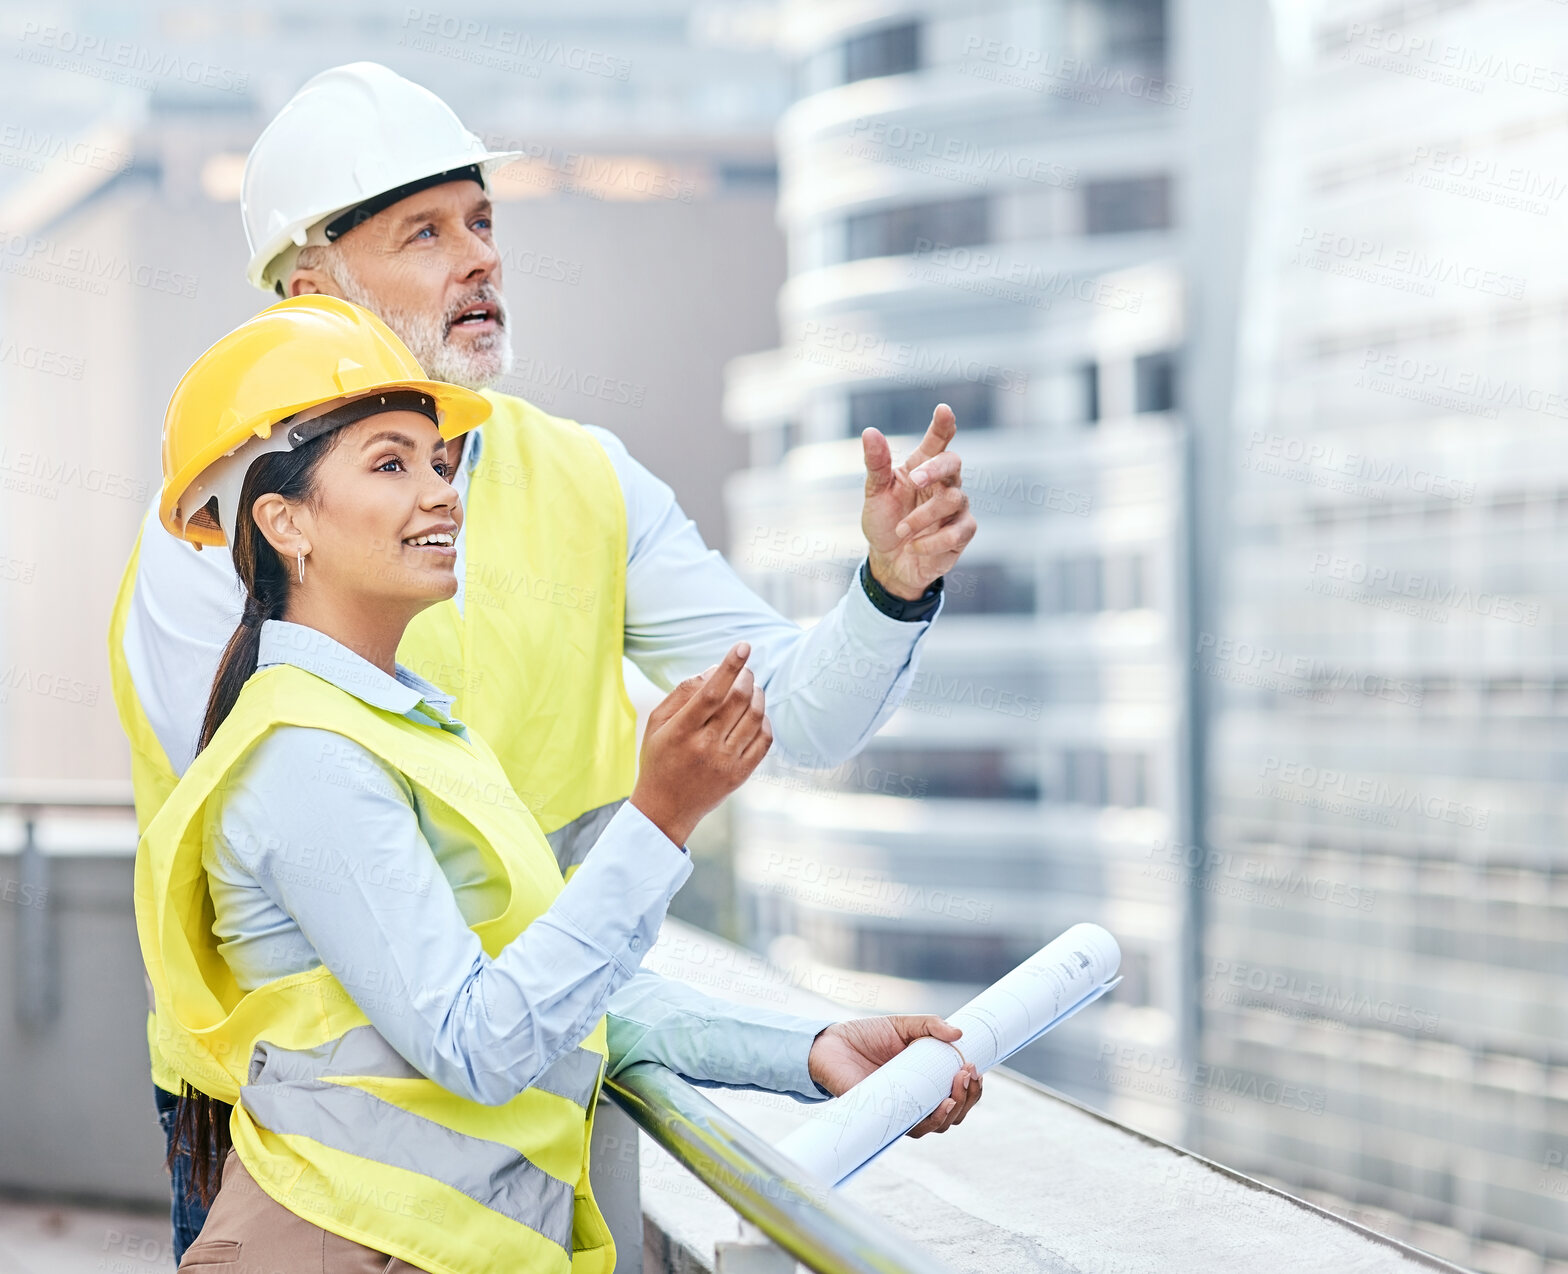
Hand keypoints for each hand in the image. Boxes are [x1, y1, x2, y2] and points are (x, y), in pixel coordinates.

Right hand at [630, 643, 771, 846]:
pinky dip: (764, 719)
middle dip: (746, 677)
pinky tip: (755, 713)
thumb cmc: (659, 758)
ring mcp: (726, 762)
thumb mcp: (656, 723)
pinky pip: (764, 739)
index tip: (743, 646)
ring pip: (754, 716)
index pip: (711, 692)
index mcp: (681, 731)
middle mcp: (705, 746)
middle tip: (745, 670)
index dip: (729, 666)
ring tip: (751, 688)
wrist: (666, 808)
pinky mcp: (741, 774)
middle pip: (738, 700)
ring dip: (757, 695)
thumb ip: (682, 693)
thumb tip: (714, 671)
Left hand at [807, 1015, 981, 1137]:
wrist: (831, 1042)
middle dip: (968, 1098)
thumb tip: (959, 1034)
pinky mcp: (883, 1118)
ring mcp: (900, 1113)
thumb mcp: (902, 1025)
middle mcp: (915, 1103)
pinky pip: (909, 1128)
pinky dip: (929, 1120)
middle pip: (953, 1115)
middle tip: (968, 1073)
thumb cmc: (866, 1036)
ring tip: (956, 1088)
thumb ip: (930, 1025)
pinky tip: (940, 1106)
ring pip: (936, 1126)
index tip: (975, 1068)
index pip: (958, 1096)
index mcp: (925, 1084)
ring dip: (954, 1111)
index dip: (973, 1089)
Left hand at [861, 404, 977, 600]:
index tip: (943, 410)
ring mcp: (956, 507)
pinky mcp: (963, 533)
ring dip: (921, 517)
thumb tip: (870, 432)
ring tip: (901, 531)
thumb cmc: (884, 522)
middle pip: (953, 462)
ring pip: (953, 499)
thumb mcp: (875, 493)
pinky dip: (932, 541)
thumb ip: (876, 464)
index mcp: (922, 467)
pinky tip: (915, 547)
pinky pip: (957, 532)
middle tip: (914, 479)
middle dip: (936, 468)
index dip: (943, 425)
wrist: (889, 563)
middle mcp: (944, 483)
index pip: (937, 441)